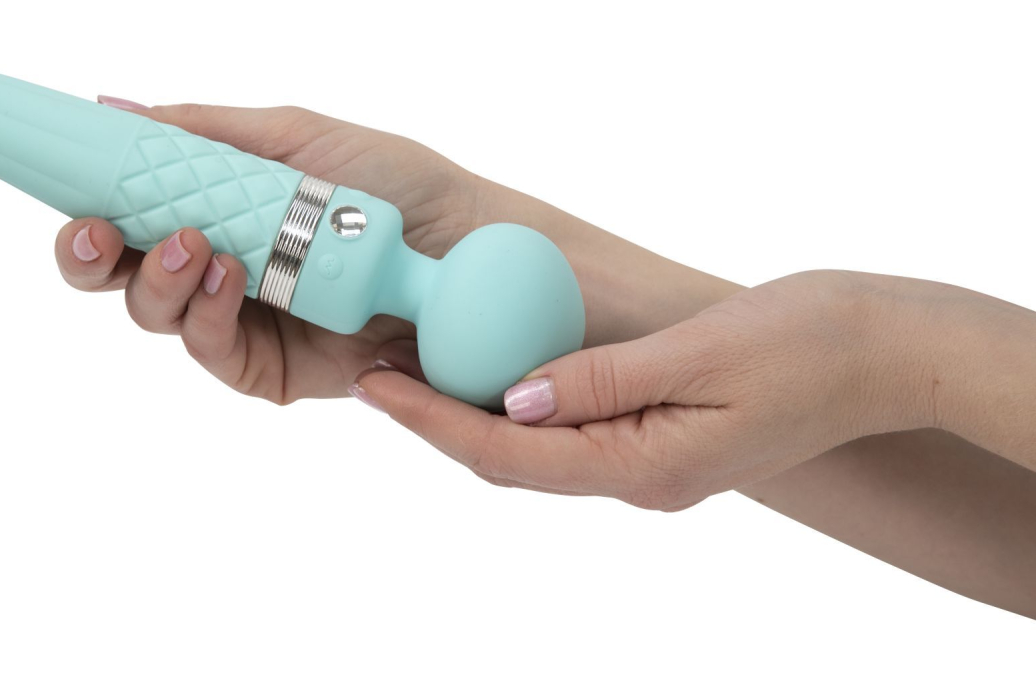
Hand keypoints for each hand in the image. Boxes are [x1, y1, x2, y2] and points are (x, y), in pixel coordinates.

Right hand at [0, 100, 737, 404]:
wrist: (485, 261)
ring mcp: (238, 317)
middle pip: (112, 259)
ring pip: (150, 310)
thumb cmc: (405, 190)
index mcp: (215, 195)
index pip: (113, 184)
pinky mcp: (267, 370)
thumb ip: (206, 134)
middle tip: (88, 227)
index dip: (44, 170)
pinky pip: (207, 349)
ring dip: (152, 278)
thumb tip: (112, 110)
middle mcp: (215, 256)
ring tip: (194, 246)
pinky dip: (202, 313)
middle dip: (83, 244)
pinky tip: (226, 275)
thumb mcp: (303, 141)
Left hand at [354, 270, 966, 508]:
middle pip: (515, 460)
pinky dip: (523, 406)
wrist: (884, 355)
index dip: (437, 424)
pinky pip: (572, 433)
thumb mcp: (699, 353)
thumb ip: (601, 378)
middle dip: (441, 423)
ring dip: (474, 416)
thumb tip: (513, 394)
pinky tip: (495, 372)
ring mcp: (652, 465)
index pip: (514, 453)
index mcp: (648, 467)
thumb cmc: (807, 344)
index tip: (377, 389)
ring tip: (416, 374)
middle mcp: (642, 478)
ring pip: (540, 450)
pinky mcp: (660, 440)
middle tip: (378, 378)